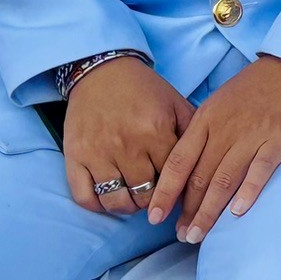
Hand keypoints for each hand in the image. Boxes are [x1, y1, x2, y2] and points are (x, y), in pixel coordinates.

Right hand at [62, 57, 192, 216]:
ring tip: (134, 200)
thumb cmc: (144, 90)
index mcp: (156, 131)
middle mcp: (127, 145)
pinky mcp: (75, 158)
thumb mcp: (176, 104)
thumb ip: (193, 133)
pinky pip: (85, 198)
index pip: (173, 178)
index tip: (179, 192)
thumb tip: (205, 166)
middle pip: (145, 195)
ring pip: (117, 201)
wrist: (102, 72)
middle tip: (156, 198)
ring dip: (128, 207)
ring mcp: (98, 153)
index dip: (178, 189)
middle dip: (154, 202)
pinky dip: (98, 206)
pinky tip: (109, 200)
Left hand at [146, 55, 280, 241]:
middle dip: (187, 211)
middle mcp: (225, 130)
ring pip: (224, 180)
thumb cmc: (258, 86)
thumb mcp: (221, 102)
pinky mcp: (280, 139)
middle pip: (200, 178)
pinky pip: (261, 169)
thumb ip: (204, 131)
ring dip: (209, 211)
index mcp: (206, 119)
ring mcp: (253, 135)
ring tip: (198, 234)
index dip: (164, 192)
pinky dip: (248, 192)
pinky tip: (237, 213)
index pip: (178, 162)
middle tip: (180, 236)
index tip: (154, 217)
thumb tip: (186, 166)